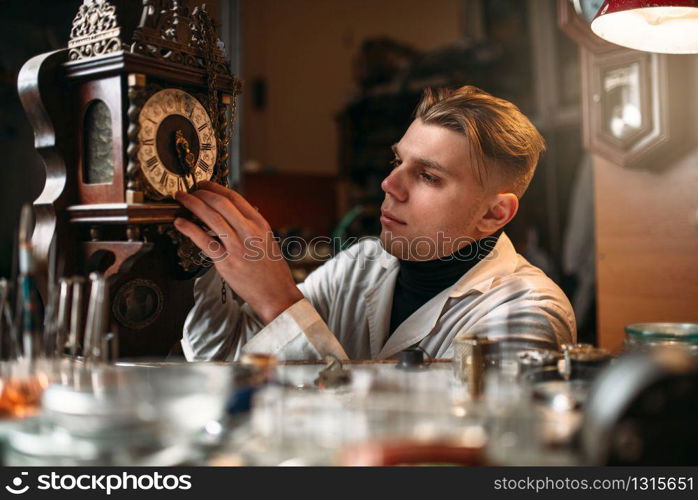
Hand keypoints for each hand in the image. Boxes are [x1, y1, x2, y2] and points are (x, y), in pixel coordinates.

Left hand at [173, 181, 303, 324]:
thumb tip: (233, 213)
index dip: (214, 188)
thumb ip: (251, 226)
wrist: (276, 294)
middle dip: (200, 194)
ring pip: (211, 218)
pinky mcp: (226, 262)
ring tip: (181, 200)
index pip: (234, 197)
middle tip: (188, 192)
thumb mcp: (267, 240)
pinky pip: (204, 241)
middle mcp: (249, 232)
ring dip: (192, 205)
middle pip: (220, 203)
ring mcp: (237, 247)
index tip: (203, 185)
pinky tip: (180, 223)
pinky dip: (189, 229)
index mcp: (260, 224)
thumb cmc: (272, 270)